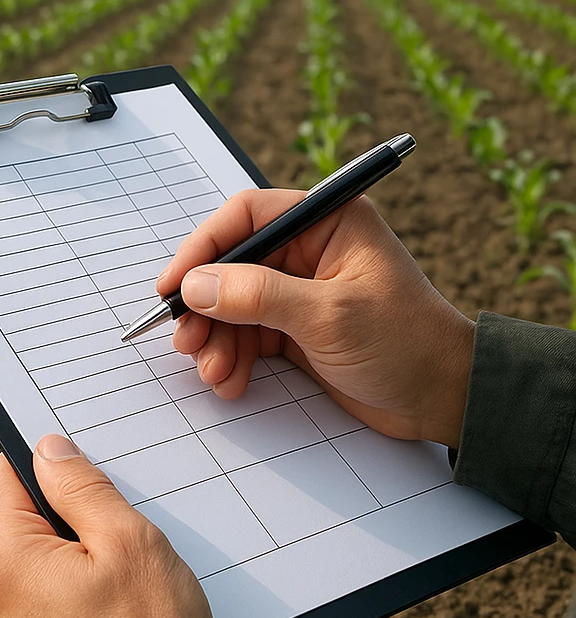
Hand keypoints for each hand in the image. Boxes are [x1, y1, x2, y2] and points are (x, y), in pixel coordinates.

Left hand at [0, 434, 217, 617]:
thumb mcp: (126, 539)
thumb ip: (80, 486)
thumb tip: (47, 449)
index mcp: (3, 560)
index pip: (2, 477)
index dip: (40, 459)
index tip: (79, 462)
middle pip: (19, 523)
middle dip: (65, 513)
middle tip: (118, 524)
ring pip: (35, 566)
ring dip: (73, 556)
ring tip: (124, 575)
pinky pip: (44, 607)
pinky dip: (73, 596)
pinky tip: (116, 611)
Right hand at [156, 190, 473, 449]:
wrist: (443, 400)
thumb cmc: (407, 343)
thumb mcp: (329, 316)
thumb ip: (259, 296)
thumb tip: (196, 286)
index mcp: (327, 223)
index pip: (247, 217)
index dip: (203, 247)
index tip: (174, 285)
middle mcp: (309, 251)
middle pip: (231, 265)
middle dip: (206, 306)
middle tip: (187, 340)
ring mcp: (298, 292)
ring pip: (232, 305)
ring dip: (216, 339)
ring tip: (216, 372)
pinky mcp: (294, 329)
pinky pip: (246, 335)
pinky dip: (232, 357)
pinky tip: (231, 380)